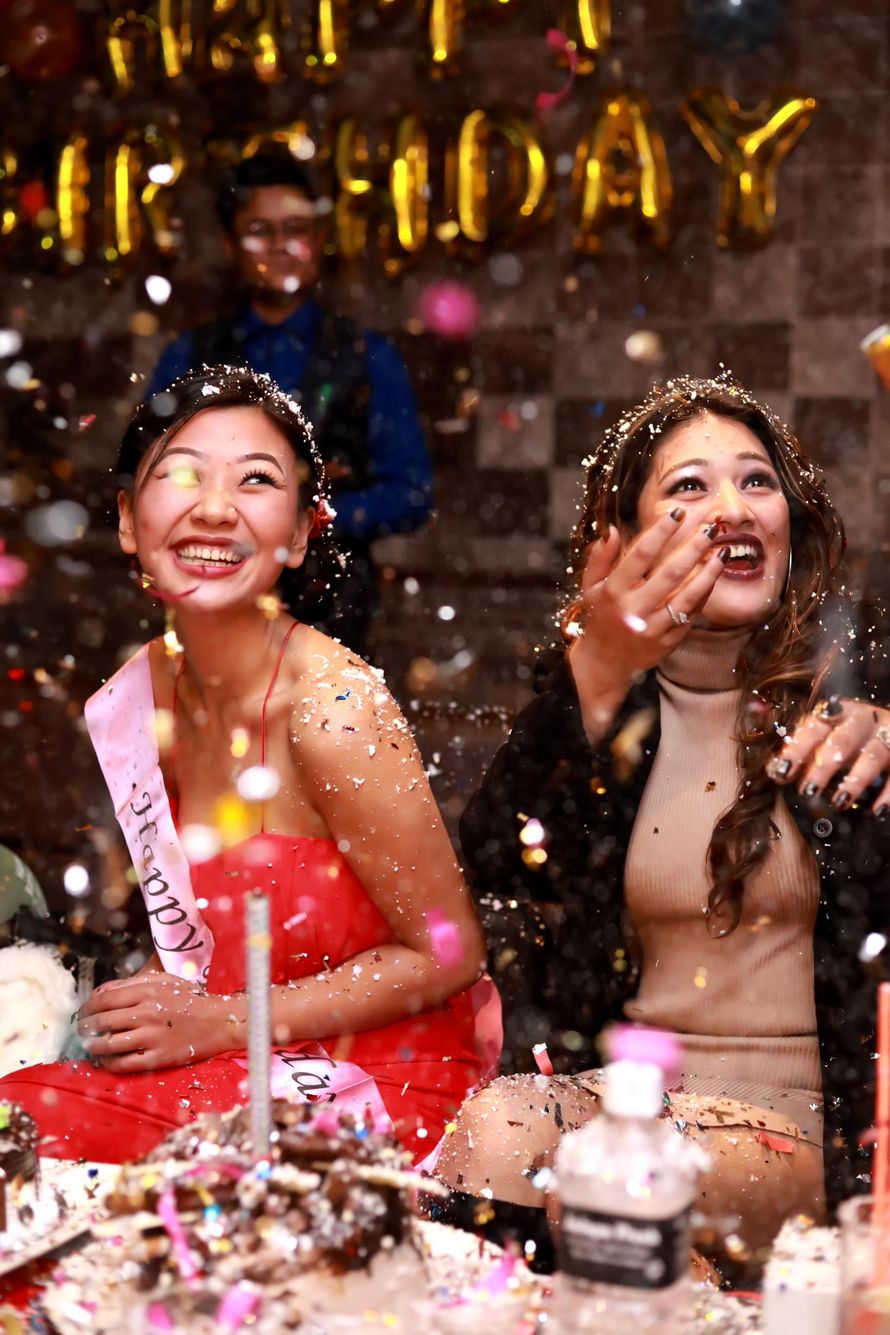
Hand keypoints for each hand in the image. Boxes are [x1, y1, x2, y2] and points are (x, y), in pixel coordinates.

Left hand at [77, 972, 232, 1072]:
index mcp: (147, 992)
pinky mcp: (158, 1058)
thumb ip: (132, 983)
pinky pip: (124, 1064)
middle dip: (85, 1027)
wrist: (218, 1021)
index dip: (87, 1007)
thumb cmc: (190, 998)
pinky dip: (109, 1063)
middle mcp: (147, 1014)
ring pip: (109, 1044)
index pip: (104, 999)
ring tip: (90, 1046)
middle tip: (81, 1030)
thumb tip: (101, 993)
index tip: (82, 1012)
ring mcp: (152, 1038)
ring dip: (93, 1046)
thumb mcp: (163, 981)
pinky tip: (106, 1060)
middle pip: (102, 1022)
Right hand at [569, 510, 729, 687]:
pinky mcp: (667, 642)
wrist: (603, 665)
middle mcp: (633, 610)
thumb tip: (612, 530)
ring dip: (709, 573)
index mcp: (613, 591)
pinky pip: (691, 615)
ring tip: (721, 552)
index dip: (661, 531)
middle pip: (671, 572)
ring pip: (688, 596)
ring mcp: (652, 628)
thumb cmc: (599, 617)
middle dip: (694, 547)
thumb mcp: (590, 586)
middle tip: (711, 528)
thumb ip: (600, 558)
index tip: (678, 513)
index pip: (641, 554)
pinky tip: (712, 578)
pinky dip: (704, 595)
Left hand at [767, 696, 889, 815]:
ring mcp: (887, 733)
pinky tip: (877, 811)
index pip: (813, 728)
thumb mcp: (825, 740)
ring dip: (855, 780)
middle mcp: (863, 719)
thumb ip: (803, 755)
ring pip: (872, 754)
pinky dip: (889, 793)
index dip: (797, 750)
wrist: (889, 729)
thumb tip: (775, 773)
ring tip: (839, 802)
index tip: (782, 773)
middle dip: (823, 766)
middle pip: (842, 740)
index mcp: (836, 713)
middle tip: (808, 791)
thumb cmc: (848, 737)